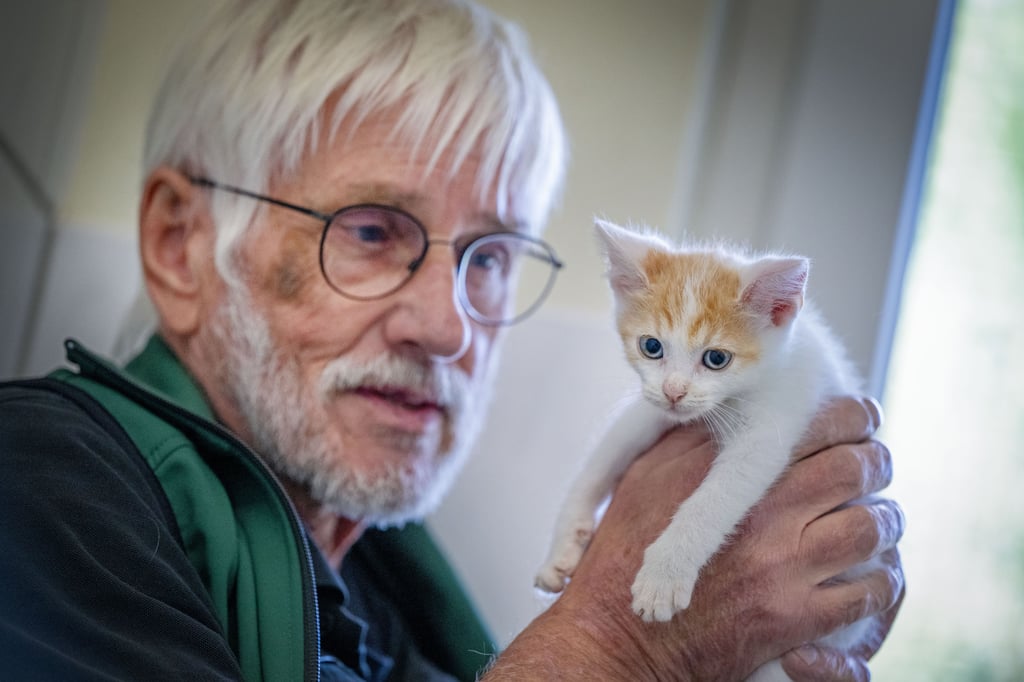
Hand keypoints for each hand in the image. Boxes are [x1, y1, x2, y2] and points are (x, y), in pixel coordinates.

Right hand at [486, 396, 903, 680]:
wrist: (622, 635)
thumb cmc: (625, 552)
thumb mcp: (642, 479)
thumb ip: (687, 440)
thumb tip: (725, 408)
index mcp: (724, 469)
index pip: (811, 425)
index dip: (850, 414)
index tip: (858, 416)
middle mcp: (758, 511)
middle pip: (852, 468)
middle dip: (875, 460)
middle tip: (876, 461)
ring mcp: (781, 566)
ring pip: (870, 525)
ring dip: (885, 517)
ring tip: (880, 514)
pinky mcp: (794, 617)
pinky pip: (866, 591)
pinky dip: (881, 578)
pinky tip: (874, 570)